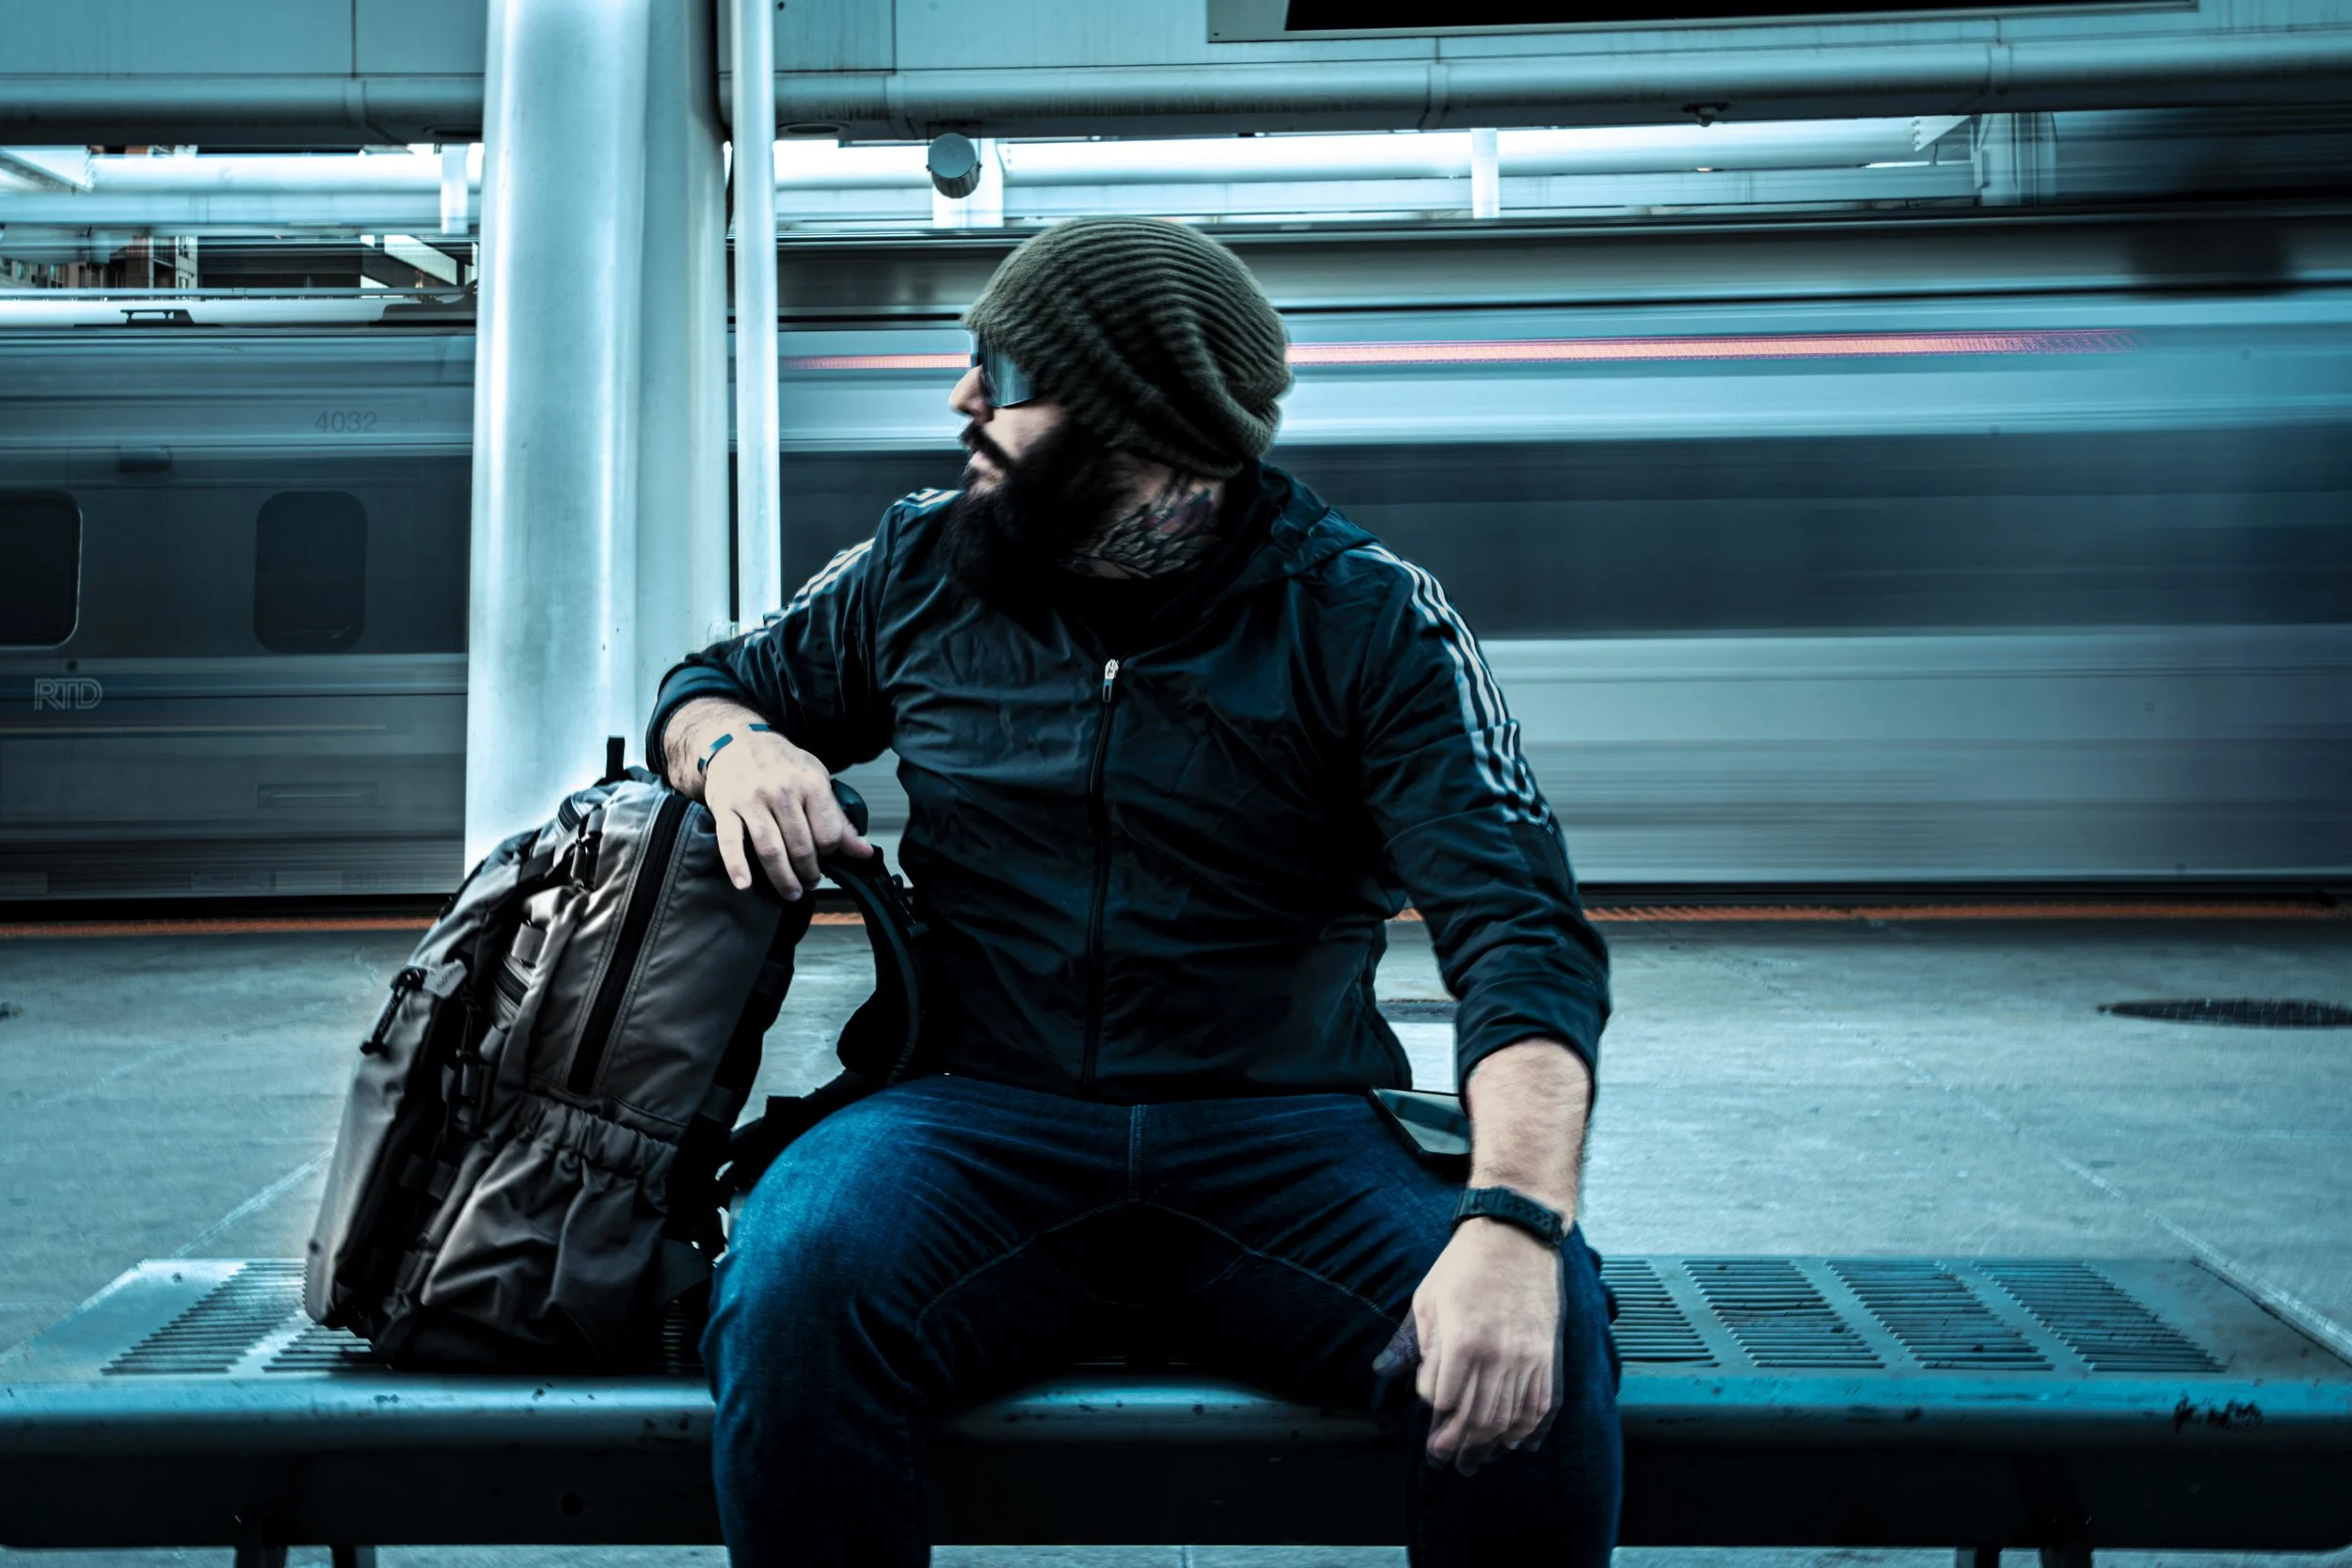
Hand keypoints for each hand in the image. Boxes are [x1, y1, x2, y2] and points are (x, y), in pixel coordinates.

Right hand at [699, 726, 872, 898]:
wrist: (737, 742)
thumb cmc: (781, 764)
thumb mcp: (817, 780)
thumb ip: (838, 818)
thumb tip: (863, 851)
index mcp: (810, 783)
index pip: (828, 833)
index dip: (830, 852)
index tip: (826, 857)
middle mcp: (782, 791)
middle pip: (801, 846)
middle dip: (809, 872)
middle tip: (810, 882)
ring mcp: (751, 800)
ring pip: (771, 850)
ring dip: (783, 878)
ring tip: (791, 890)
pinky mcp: (725, 808)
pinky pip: (731, 842)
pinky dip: (737, 866)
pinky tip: (744, 884)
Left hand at [1408, 1216, 1560, 1473]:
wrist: (1516, 1236)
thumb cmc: (1465, 1265)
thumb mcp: (1426, 1298)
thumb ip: (1410, 1342)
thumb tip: (1383, 1372)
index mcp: (1462, 1339)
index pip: (1442, 1397)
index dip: (1432, 1410)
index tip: (1429, 1414)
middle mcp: (1497, 1354)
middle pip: (1476, 1418)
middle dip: (1457, 1445)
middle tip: (1445, 1460)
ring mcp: (1527, 1357)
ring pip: (1508, 1420)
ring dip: (1489, 1446)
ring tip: (1475, 1459)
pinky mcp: (1548, 1355)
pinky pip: (1540, 1406)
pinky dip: (1528, 1430)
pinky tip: (1515, 1442)